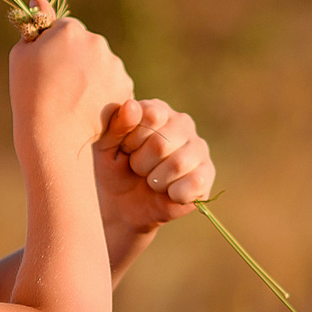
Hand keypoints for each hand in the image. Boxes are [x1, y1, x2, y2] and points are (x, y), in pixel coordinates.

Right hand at [8, 17, 133, 160]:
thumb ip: (34, 25)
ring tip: (74, 100)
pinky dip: (104, 92)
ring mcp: (113, 64)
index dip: (55, 49)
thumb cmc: (30, 94)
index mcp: (70, 30)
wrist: (53, 134)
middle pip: (86, 45)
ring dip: (91, 76)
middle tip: (60, 86)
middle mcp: (96, 41)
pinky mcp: (125, 85)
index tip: (48, 67)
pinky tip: (87, 107)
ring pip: (102, 64)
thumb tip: (38, 0)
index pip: (65, 30)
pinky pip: (113, 83)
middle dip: (76, 60)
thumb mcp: (22, 54)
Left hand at [95, 98, 214, 232]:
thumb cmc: (114, 169)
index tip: (124, 149)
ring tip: (151, 180)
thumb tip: (132, 105)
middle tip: (137, 168)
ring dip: (155, 181)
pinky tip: (168, 192)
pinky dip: (173, 194)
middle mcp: (182, 123)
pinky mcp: (207, 174)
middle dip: (140, 164)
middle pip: (161, 144)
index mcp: (157, 109)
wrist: (121, 206)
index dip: (132, 140)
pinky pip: (194, 183)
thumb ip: (115, 124)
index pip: (151, 115)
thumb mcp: (105, 146)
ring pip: (177, 165)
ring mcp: (198, 148)